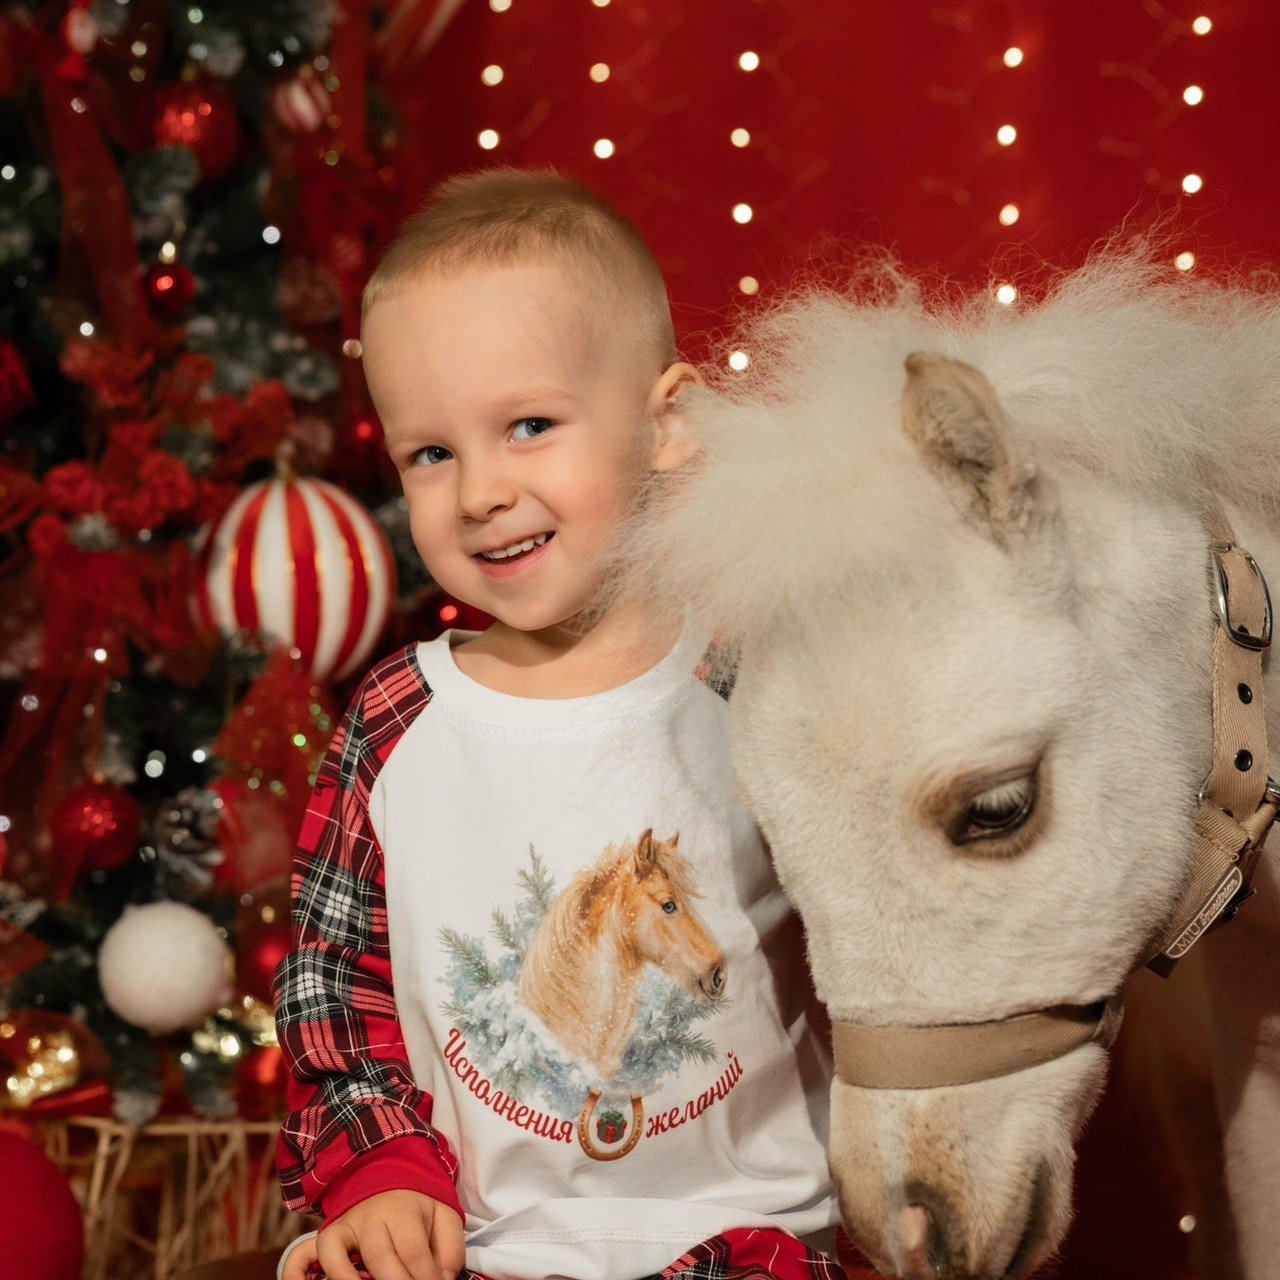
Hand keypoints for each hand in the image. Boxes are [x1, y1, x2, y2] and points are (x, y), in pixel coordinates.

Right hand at [284, 1190, 464, 1279]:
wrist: (386, 1175)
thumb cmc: (418, 1208)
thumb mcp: (444, 1216)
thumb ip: (450, 1249)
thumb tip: (444, 1279)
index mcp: (403, 1211)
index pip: (413, 1252)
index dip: (425, 1278)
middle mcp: (369, 1218)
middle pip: (379, 1258)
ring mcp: (343, 1227)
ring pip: (337, 1255)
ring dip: (348, 1279)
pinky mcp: (326, 1238)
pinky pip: (300, 1256)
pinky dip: (298, 1274)